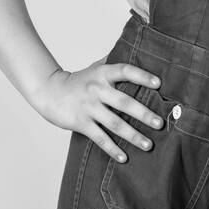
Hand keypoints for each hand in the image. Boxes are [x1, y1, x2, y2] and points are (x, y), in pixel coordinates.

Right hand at [31, 60, 164, 164]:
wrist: (49, 91)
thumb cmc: (77, 80)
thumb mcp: (94, 67)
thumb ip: (113, 62)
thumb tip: (135, 51)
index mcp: (102, 73)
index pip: (125, 71)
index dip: (142, 76)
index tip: (158, 83)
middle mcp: (96, 89)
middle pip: (124, 102)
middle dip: (143, 114)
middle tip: (160, 123)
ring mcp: (88, 107)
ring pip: (114, 123)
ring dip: (133, 135)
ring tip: (148, 145)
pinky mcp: (80, 123)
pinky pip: (99, 138)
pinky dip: (112, 149)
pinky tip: (124, 157)